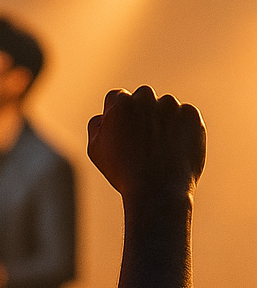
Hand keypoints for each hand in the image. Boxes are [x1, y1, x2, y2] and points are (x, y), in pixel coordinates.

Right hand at [87, 86, 205, 201]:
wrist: (158, 189)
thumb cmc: (123, 172)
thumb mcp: (96, 150)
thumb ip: (97, 125)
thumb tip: (104, 115)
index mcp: (120, 104)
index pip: (117, 97)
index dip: (118, 115)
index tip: (122, 131)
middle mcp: (145, 98)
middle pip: (142, 98)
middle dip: (141, 114)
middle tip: (141, 142)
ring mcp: (171, 105)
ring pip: (165, 108)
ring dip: (162, 122)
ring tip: (158, 151)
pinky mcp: (191, 115)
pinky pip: (184, 118)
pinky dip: (180, 130)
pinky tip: (173, 151)